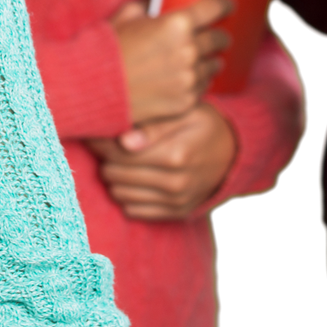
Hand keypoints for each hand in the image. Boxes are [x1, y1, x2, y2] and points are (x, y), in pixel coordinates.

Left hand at [88, 104, 238, 219]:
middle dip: (104, 157)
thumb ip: (155, 126)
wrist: (233, 154)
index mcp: (175, 155)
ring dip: (113, 176)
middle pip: (115, 174)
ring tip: (117, 158)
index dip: (100, 142)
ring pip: (119, 194)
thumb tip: (124, 141)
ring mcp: (174, 202)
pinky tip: (131, 177)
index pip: (120, 153)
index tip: (93, 131)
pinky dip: (126, 194)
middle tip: (103, 142)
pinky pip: (133, 211)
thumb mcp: (186, 113)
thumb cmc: (204, 125)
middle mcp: (174, 183)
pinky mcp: (174, 213)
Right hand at [110, 0, 233, 125]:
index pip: (217, 7)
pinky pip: (205, 87)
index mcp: (177, 23)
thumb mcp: (128, 14)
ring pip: (216, 64)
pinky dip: (199, 80)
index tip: (227, 5)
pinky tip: (184, 77)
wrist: (92, 88)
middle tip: (209, 34)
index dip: (224, 4)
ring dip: (208, 59)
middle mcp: (189, 51)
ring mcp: (189, 79)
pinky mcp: (186, 101)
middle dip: (216, 34)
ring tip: (195, 58)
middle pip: (221, 38)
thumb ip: (151, 4)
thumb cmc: (107, 48)